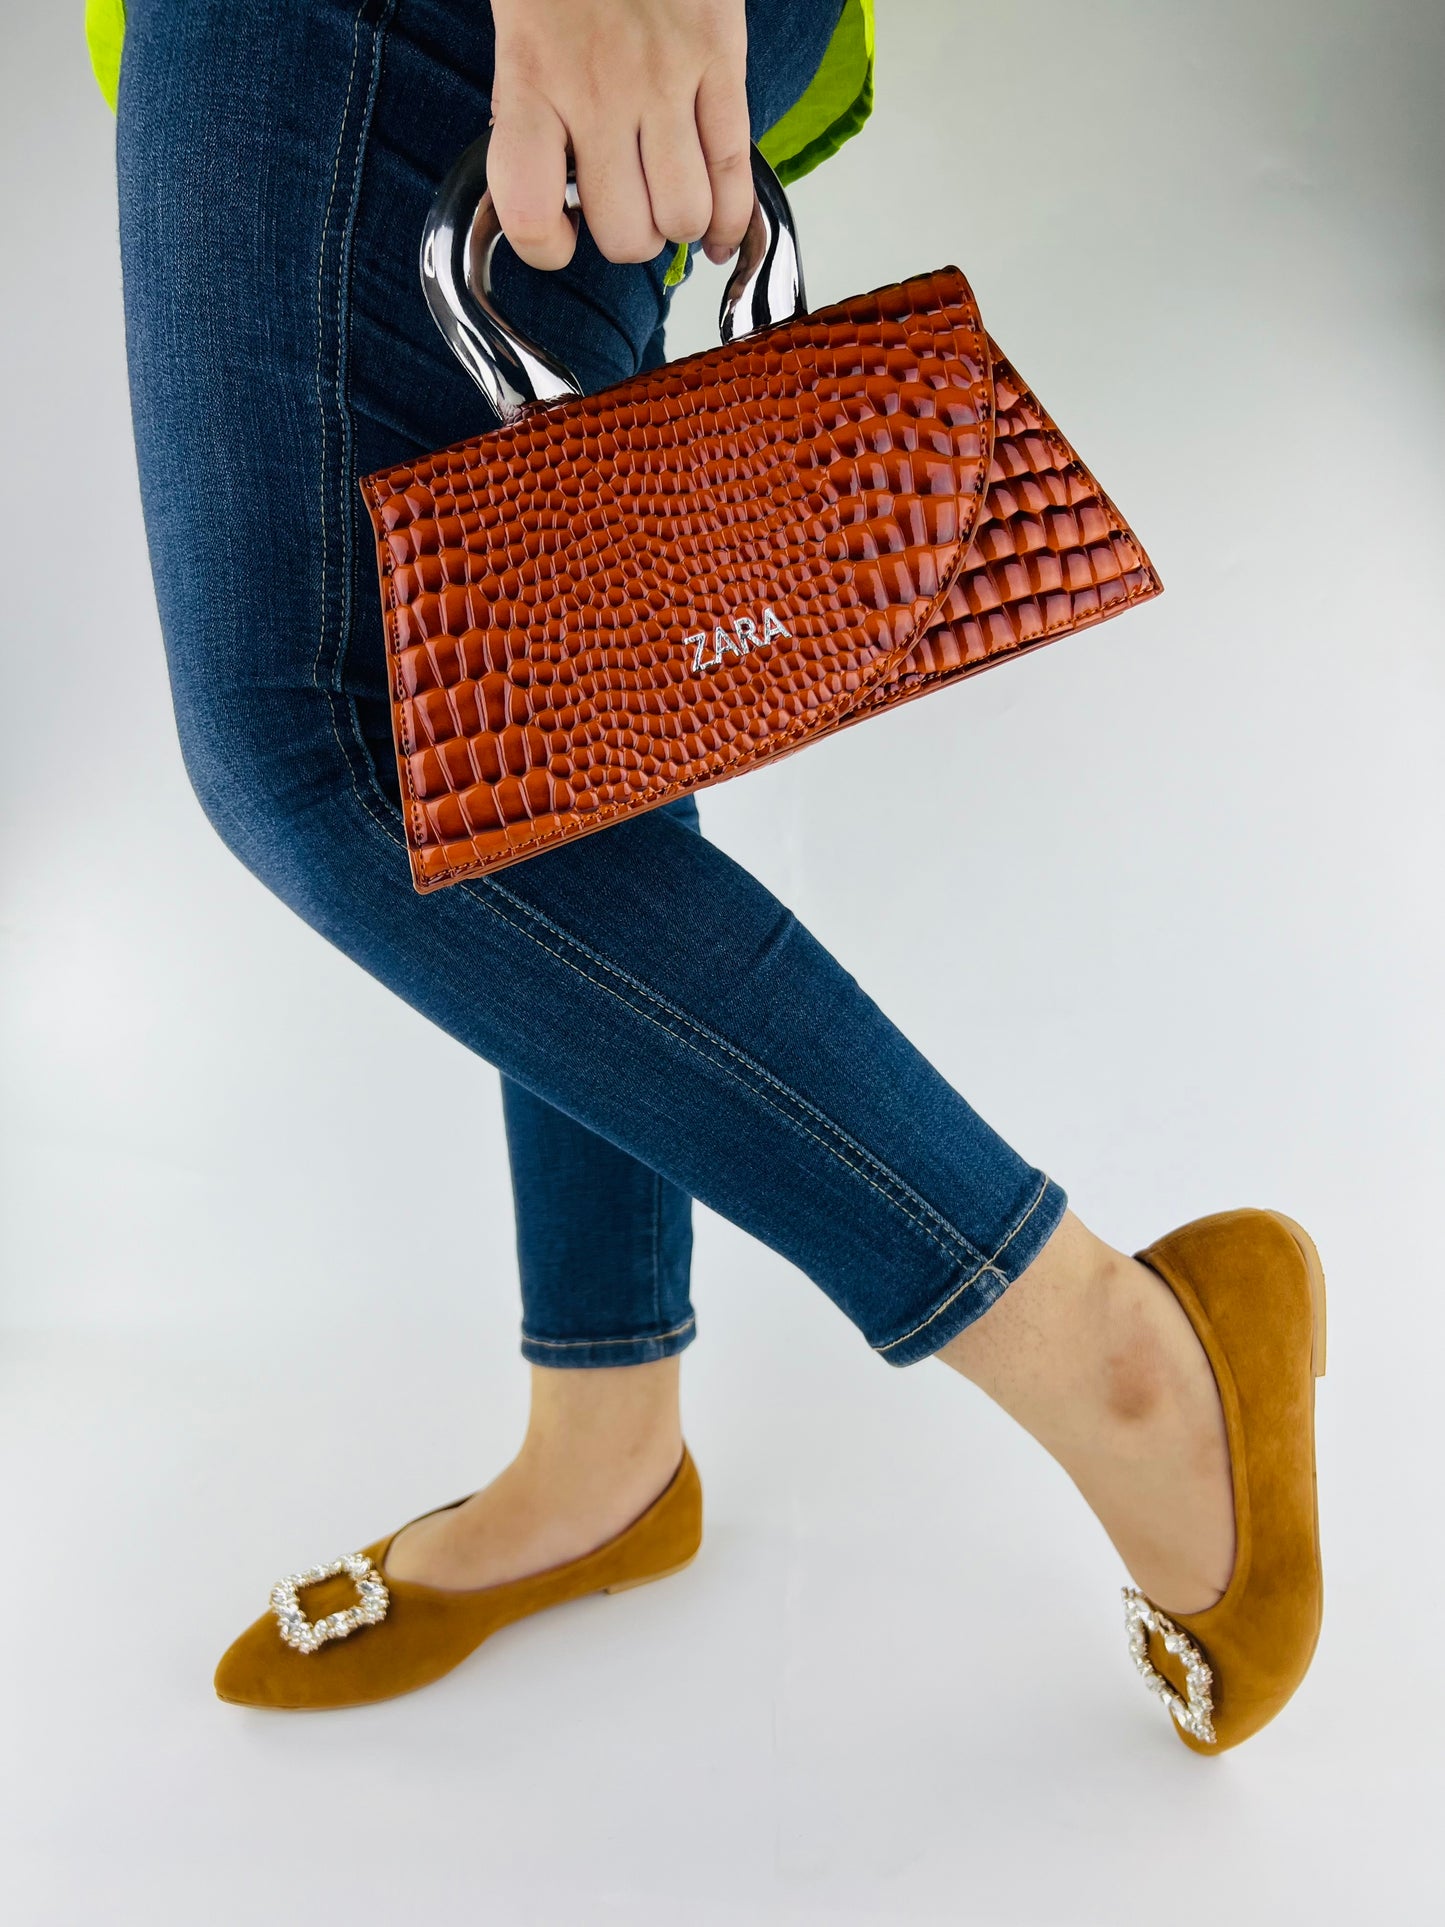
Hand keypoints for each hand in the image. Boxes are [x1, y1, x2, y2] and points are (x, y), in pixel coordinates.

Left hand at [487, 0, 751, 269]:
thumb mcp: (520, 26)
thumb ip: (531, 104)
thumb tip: (553, 188)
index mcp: (530, 77)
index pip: (529, 213)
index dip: (546, 249)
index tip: (558, 237)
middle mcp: (597, 90)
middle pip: (624, 231)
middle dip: (627, 238)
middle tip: (626, 212)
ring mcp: (666, 78)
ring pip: (682, 215)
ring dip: (678, 226)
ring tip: (670, 206)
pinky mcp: (721, 59)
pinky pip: (736, 168)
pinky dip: (730, 219)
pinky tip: (716, 233)